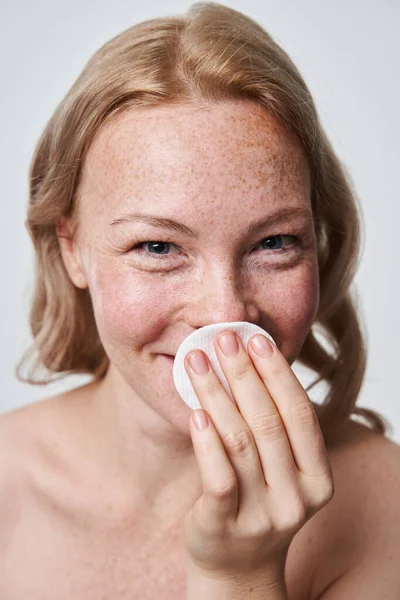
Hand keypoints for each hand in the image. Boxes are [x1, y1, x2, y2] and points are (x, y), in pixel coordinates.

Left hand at [183, 330, 333, 583]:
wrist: (236, 566)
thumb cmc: (257, 499)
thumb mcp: (279, 468)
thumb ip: (273, 425)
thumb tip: (248, 359)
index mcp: (317, 477)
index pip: (300, 414)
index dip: (278, 373)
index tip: (256, 339)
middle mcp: (296, 498)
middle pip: (269, 422)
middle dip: (243, 373)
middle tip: (222, 338)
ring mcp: (263, 516)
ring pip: (240, 441)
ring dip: (216, 394)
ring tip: (197, 361)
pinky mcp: (224, 526)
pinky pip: (218, 475)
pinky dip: (206, 440)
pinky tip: (195, 411)